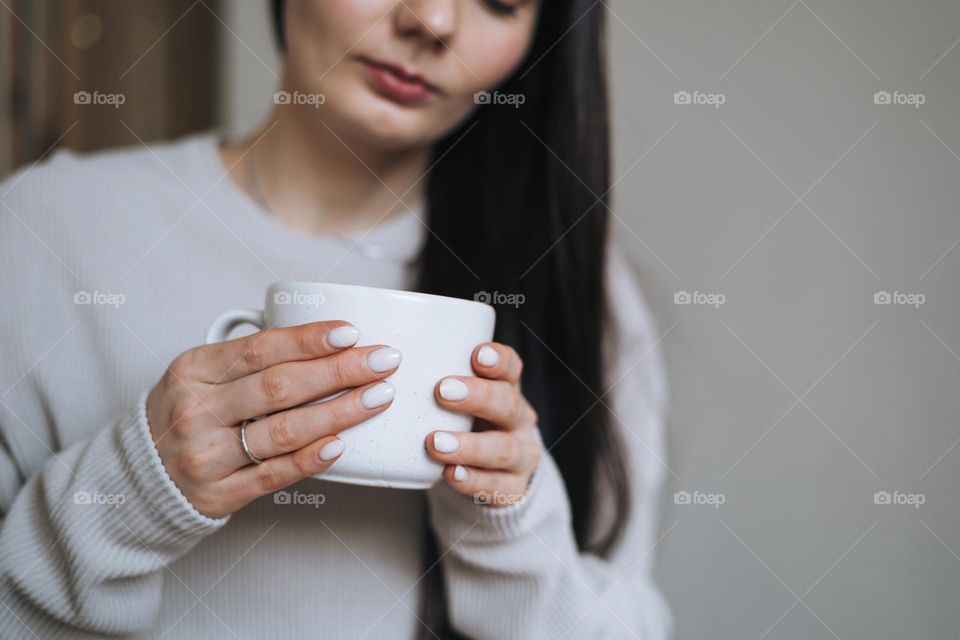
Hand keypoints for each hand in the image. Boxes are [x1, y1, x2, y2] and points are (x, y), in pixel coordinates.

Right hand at [146, 321, 400, 518]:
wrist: (138, 477)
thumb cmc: (184, 414)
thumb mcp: (199, 374)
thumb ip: (248, 359)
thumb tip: (327, 340)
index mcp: (192, 370)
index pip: (261, 349)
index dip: (309, 340)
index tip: (352, 332)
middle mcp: (196, 412)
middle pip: (280, 387)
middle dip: (340, 371)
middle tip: (384, 362)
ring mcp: (206, 456)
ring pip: (284, 431)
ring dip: (339, 413)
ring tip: (378, 397)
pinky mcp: (219, 494)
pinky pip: (274, 475)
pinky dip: (311, 459)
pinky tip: (343, 445)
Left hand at [425, 343, 542, 506]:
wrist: (492, 472)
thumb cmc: (464, 423)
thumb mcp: (460, 397)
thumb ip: (435, 378)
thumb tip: (382, 356)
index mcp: (507, 388)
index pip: (511, 368)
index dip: (498, 360)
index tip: (477, 354)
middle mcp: (519, 419)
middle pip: (507, 404)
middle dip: (477, 397)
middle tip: (442, 391)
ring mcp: (520, 455)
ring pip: (502, 449)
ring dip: (469, 446)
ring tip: (436, 443)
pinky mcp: (513, 487)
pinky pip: (495, 486)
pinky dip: (472, 481)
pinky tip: (450, 474)